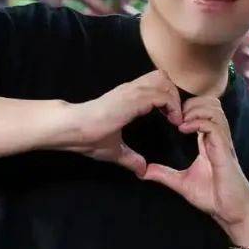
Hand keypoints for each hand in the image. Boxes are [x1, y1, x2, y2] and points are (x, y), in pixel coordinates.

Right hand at [56, 70, 181, 176]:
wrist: (72, 129)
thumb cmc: (88, 136)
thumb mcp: (116, 150)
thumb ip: (131, 158)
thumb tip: (142, 171)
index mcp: (128, 97)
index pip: (156, 83)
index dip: (169, 98)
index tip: (173, 119)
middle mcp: (131, 89)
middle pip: (163, 77)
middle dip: (174, 94)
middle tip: (176, 116)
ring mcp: (131, 91)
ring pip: (163, 81)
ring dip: (174, 98)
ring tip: (174, 118)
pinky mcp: (131, 98)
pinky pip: (161, 94)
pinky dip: (171, 105)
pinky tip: (172, 121)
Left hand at [140, 96, 248, 244]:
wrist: (232, 212)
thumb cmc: (213, 198)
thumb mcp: (182, 183)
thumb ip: (165, 175)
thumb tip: (144, 172)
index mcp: (209, 142)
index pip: (204, 112)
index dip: (188, 107)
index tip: (169, 116)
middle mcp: (218, 139)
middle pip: (212, 104)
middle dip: (192, 102)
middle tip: (174, 115)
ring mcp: (223, 143)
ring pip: (215, 110)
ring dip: (195, 109)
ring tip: (179, 120)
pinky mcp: (225, 151)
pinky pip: (214, 126)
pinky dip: (198, 122)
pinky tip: (184, 129)